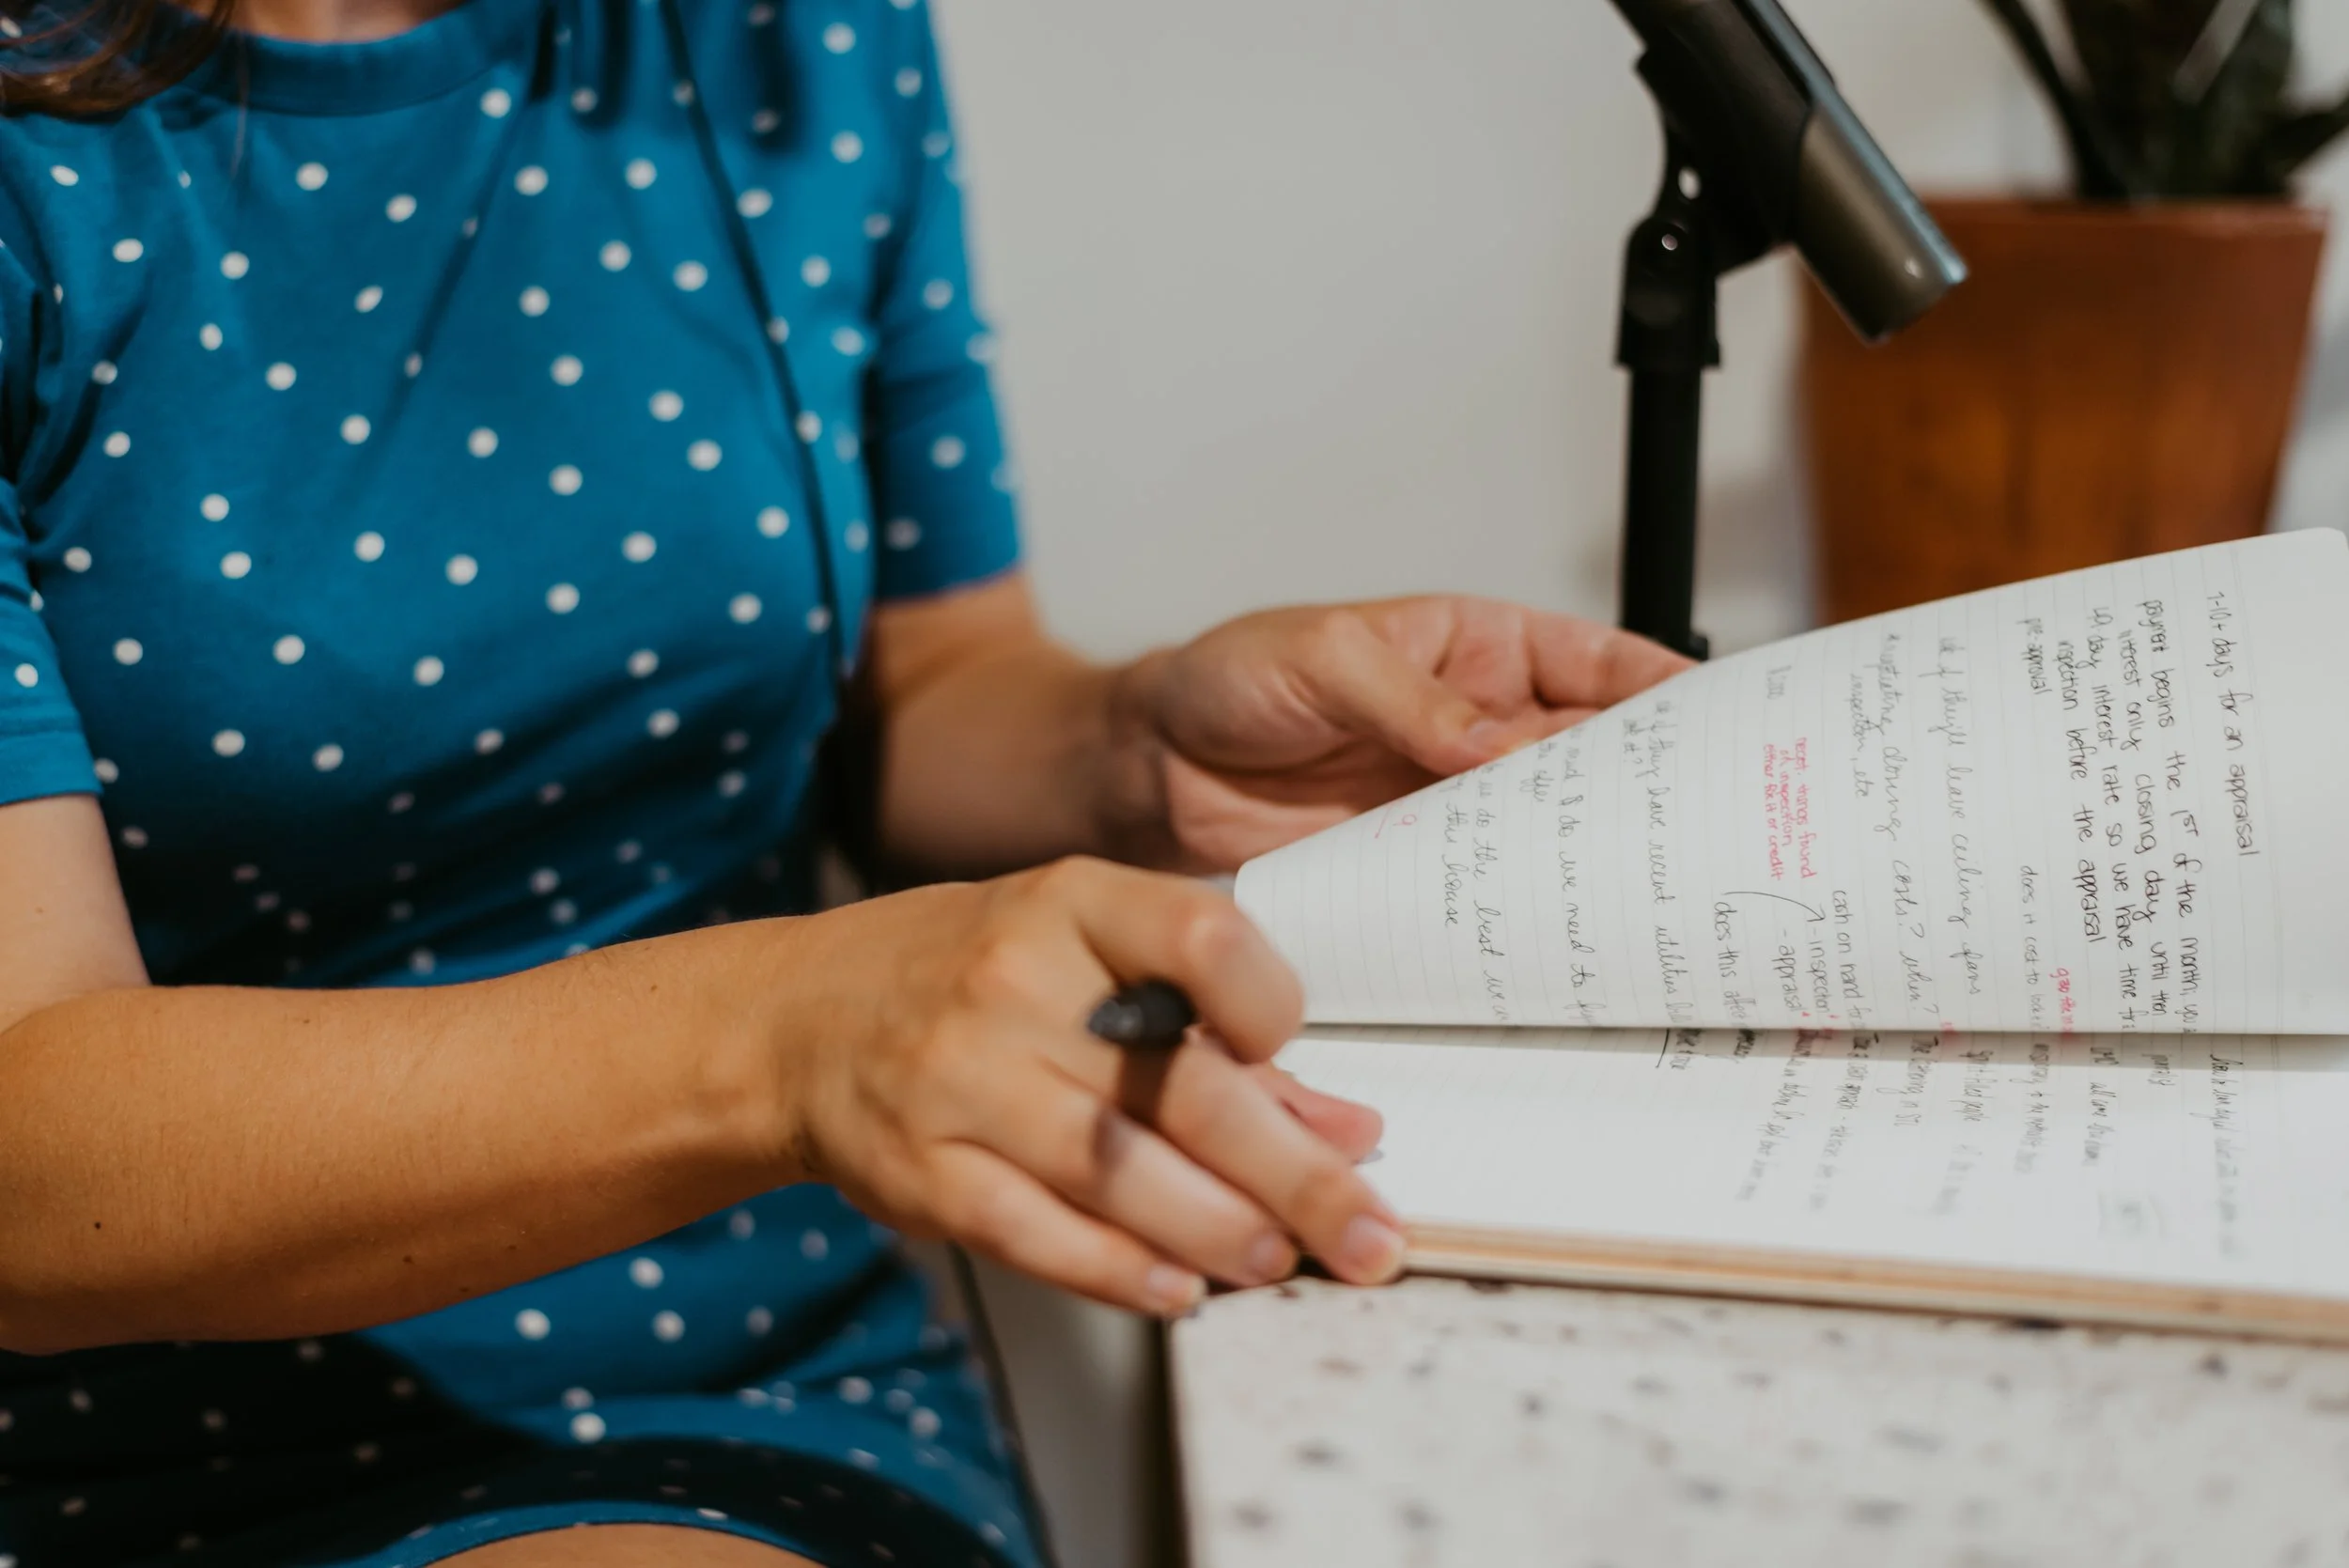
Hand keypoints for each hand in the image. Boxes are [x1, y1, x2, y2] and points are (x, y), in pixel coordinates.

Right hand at [769, 857, 1397, 1313]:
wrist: (799, 1019)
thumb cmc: (971, 977)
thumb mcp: (1084, 954)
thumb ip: (1217, 1034)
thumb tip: (1347, 1126)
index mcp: (1071, 905)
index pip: (1199, 938)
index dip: (1269, 1003)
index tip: (1305, 1055)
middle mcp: (1015, 984)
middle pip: (1179, 1088)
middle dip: (1294, 1176)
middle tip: (1370, 1235)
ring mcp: (960, 1079)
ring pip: (1116, 1171)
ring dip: (1219, 1230)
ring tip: (1283, 1261)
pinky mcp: (922, 1170)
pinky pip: (1037, 1233)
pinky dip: (1120, 1270)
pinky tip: (1182, 1289)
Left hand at [1126, 597, 1692, 867]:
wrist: (1145, 766)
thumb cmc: (1228, 680)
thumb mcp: (1323, 661)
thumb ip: (1414, 704)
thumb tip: (1504, 749)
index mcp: (1477, 650)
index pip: (1598, 663)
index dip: (1669, 690)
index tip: (1734, 723)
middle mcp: (1480, 727)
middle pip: (1593, 756)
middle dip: (1653, 787)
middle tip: (1715, 828)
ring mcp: (1449, 802)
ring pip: (1547, 829)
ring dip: (1592, 857)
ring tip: (1652, 892)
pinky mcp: (1413, 864)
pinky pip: (1482, 886)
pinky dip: (1518, 908)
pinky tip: (1553, 931)